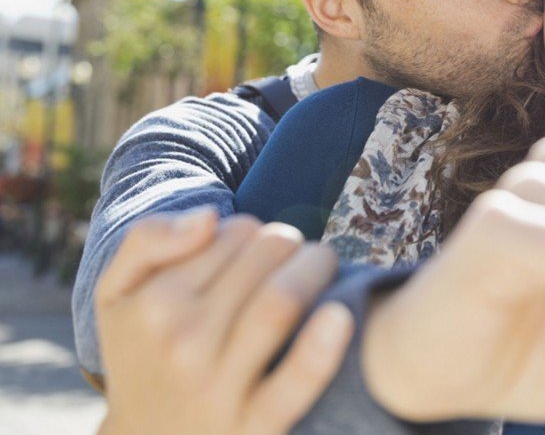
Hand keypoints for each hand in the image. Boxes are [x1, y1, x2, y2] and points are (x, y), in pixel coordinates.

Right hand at [95, 210, 352, 434]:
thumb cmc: (142, 353)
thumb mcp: (116, 294)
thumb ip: (148, 239)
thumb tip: (210, 217)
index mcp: (154, 303)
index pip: (235, 232)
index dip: (258, 232)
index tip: (259, 250)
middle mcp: (183, 342)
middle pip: (266, 257)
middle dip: (294, 245)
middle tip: (300, 256)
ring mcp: (217, 387)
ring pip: (281, 301)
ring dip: (317, 269)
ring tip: (324, 270)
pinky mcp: (253, 427)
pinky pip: (294, 382)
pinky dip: (322, 346)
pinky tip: (341, 315)